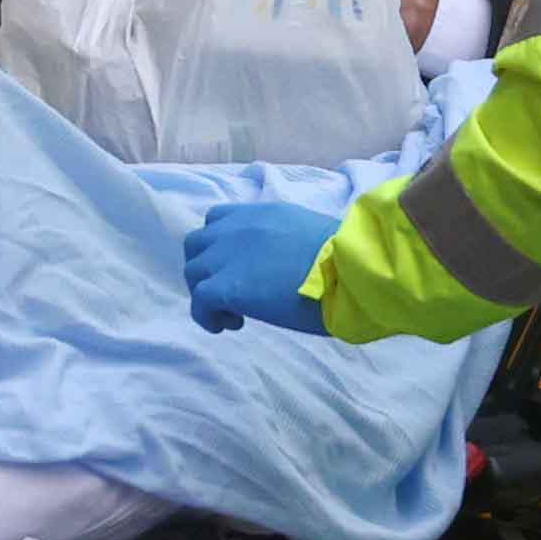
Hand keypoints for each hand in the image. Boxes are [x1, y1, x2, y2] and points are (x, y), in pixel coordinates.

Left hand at [176, 193, 338, 327]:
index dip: (221, 244)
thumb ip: (285, 240)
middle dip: (207, 267)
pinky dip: (206, 316)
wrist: (348, 271)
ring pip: (192, 272)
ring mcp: (226, 256)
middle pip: (197, 244)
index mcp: (262, 214)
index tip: (238, 266)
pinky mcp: (224, 286)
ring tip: (233, 313)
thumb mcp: (309, 233)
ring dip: (206, 292)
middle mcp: (237, 228)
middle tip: (229, 291)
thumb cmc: (345, 258)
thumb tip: (286, 262)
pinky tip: (228, 325)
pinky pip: (198, 301)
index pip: (220, 219)